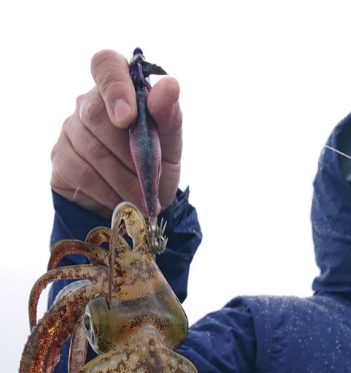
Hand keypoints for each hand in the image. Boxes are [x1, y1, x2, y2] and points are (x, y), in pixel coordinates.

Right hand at [51, 49, 181, 217]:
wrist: (136, 209)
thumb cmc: (155, 169)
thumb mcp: (170, 147)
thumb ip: (170, 117)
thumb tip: (170, 86)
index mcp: (120, 89)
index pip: (107, 65)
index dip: (115, 87)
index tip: (128, 118)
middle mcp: (89, 103)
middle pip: (97, 114)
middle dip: (129, 152)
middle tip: (149, 179)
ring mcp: (71, 129)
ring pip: (91, 148)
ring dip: (123, 178)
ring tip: (142, 198)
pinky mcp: (61, 158)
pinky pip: (82, 172)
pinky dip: (108, 191)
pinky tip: (121, 202)